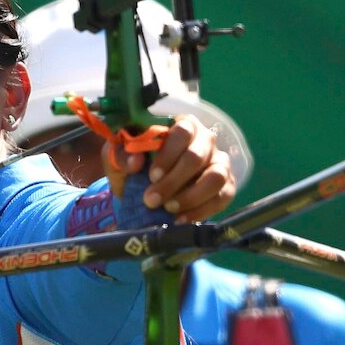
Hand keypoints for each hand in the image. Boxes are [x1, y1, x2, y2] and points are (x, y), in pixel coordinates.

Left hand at [102, 114, 236, 222]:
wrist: (142, 191)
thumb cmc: (134, 166)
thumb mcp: (118, 157)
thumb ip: (120, 154)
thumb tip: (135, 161)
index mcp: (182, 125)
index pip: (182, 131)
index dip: (168, 154)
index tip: (152, 175)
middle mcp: (205, 141)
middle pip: (197, 156)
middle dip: (173, 181)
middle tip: (152, 200)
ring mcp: (219, 163)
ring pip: (215, 177)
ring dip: (190, 196)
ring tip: (169, 208)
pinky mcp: (226, 186)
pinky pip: (223, 198)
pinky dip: (201, 211)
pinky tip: (180, 219)